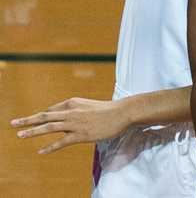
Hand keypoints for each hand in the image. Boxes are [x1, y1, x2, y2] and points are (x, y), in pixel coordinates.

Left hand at [11, 97, 129, 154]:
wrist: (123, 112)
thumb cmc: (109, 110)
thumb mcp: (89, 106)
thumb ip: (76, 112)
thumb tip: (65, 120)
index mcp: (73, 102)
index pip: (52, 110)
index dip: (41, 117)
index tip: (32, 122)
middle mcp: (71, 111)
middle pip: (45, 116)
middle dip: (27, 120)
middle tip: (13, 123)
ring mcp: (75, 123)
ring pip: (49, 127)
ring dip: (33, 131)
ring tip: (20, 135)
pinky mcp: (81, 134)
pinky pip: (61, 142)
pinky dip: (50, 147)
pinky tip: (40, 151)